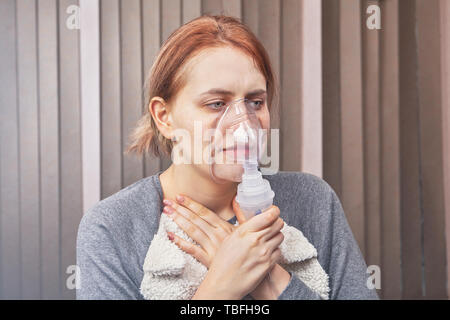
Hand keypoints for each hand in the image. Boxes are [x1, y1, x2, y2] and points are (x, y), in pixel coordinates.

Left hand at [162, 194, 283, 298]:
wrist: (255, 271)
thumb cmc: (250, 249)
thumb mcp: (248, 230)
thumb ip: (241, 214)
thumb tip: (236, 200)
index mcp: (225, 227)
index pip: (205, 212)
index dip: (192, 204)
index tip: (180, 196)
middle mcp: (217, 235)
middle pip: (196, 220)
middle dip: (180, 209)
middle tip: (167, 202)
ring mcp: (212, 247)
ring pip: (192, 231)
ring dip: (178, 221)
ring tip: (167, 212)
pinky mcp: (208, 260)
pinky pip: (192, 250)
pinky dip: (180, 243)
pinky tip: (171, 236)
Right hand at [232, 198, 290, 299]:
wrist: (223, 284)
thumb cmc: (223, 262)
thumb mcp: (229, 239)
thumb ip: (242, 228)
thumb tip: (250, 217)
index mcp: (244, 232)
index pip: (268, 216)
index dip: (274, 211)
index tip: (274, 211)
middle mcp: (255, 240)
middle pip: (277, 224)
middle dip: (277, 222)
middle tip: (274, 224)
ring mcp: (263, 252)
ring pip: (280, 236)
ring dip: (276, 236)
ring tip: (269, 239)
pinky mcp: (268, 264)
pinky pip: (279, 251)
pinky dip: (275, 250)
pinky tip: (267, 252)